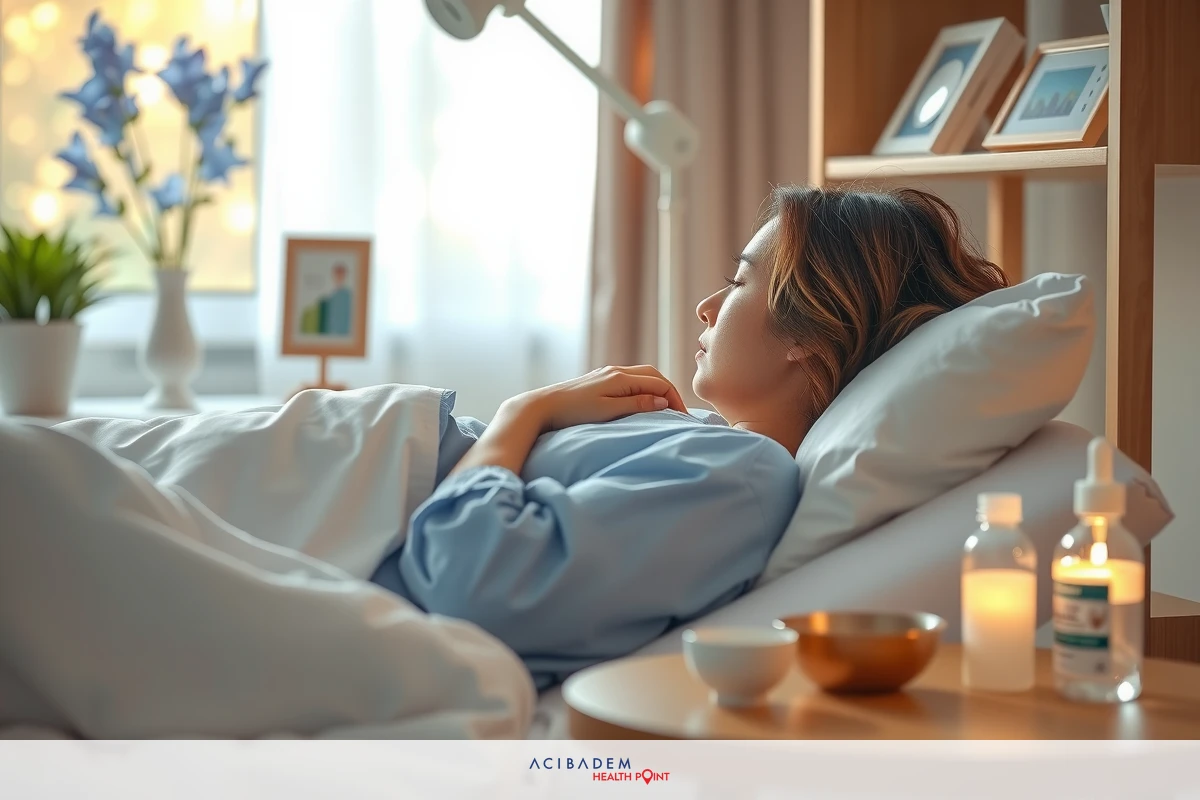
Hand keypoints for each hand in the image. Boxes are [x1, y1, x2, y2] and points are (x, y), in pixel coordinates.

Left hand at [517, 365, 688, 432]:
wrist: (541, 406)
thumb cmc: (573, 412)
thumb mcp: (608, 411)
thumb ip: (636, 405)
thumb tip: (663, 401)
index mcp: (621, 377)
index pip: (659, 383)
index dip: (674, 400)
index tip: (683, 419)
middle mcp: (616, 371)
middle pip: (653, 376)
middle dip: (669, 392)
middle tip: (679, 413)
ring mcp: (606, 374)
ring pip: (642, 376)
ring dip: (657, 389)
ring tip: (665, 409)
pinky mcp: (599, 380)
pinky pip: (630, 380)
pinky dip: (644, 389)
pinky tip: (643, 402)